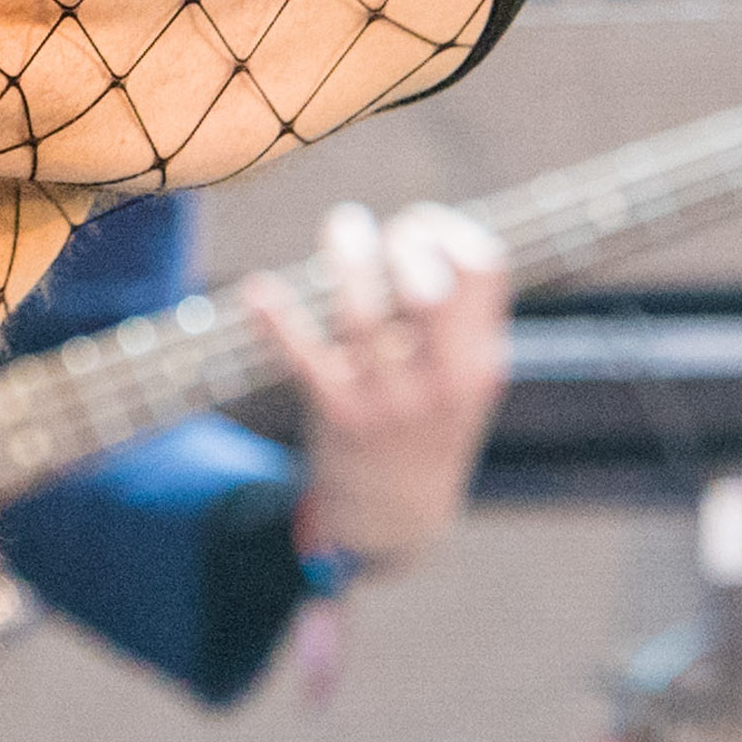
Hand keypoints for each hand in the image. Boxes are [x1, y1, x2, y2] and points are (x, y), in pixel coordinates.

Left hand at [242, 200, 509, 576]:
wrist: (398, 517)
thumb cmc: (426, 423)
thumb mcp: (464, 377)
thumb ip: (458, 316)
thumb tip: (431, 227)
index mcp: (479, 361)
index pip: (483, 271)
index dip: (449, 231)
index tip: (420, 224)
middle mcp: (443, 381)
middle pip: (428, 288)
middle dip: (403, 241)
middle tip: (379, 231)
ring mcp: (390, 401)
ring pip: (362, 314)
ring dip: (346, 257)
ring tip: (342, 225)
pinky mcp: (339, 416)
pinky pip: (304, 358)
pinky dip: (277, 321)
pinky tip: (258, 290)